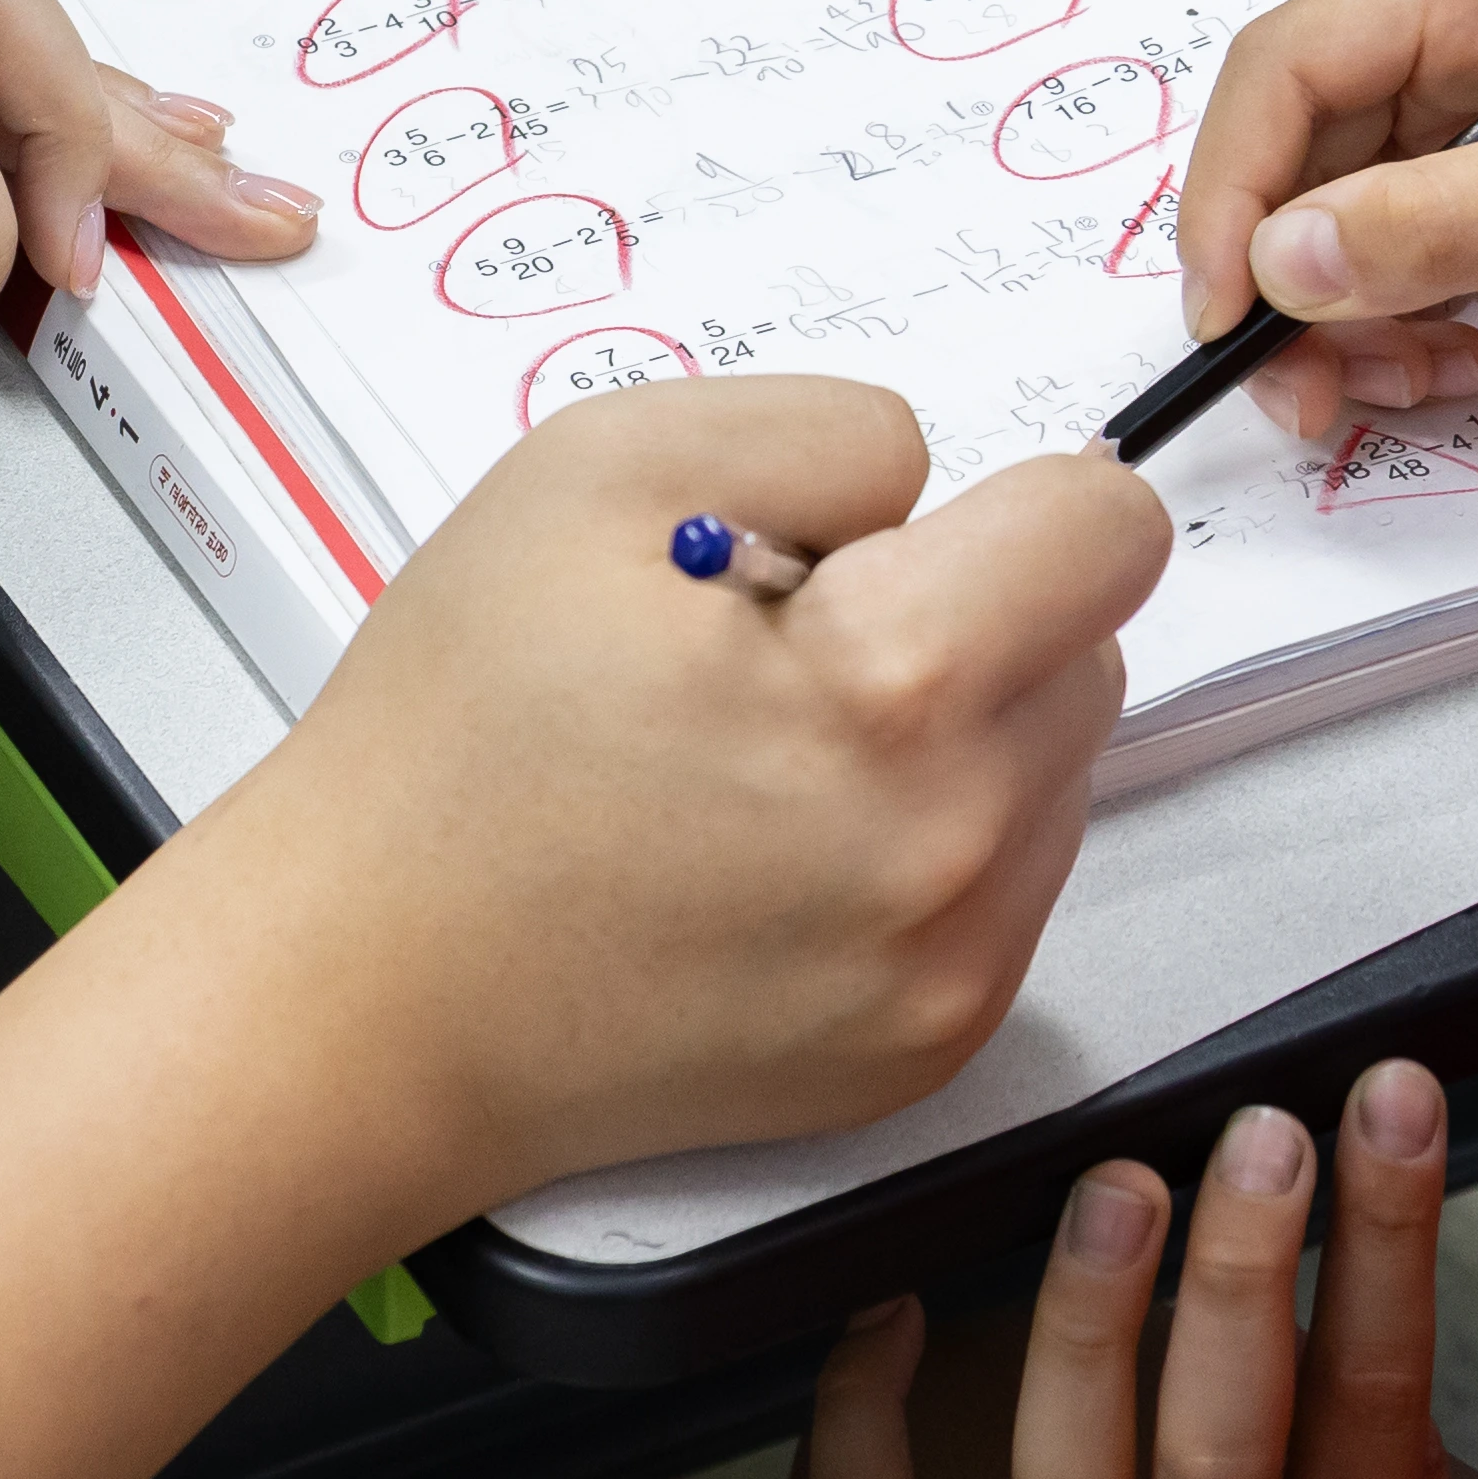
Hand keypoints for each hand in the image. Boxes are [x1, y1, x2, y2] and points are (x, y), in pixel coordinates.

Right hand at [167, 377, 1166, 1204]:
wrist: (370, 990)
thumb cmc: (455, 733)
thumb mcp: (595, 469)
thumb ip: (819, 429)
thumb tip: (932, 488)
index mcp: (892, 689)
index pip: (1107, 530)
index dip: (1001, 499)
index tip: (880, 539)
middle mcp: (957, 849)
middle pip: (1088, 649)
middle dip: (969, 615)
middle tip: (774, 649)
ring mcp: (952, 971)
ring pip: (1051, 771)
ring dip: (954, 733)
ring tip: (761, 754)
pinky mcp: (927, 1049)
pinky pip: (1002, 887)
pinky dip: (919, 843)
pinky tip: (770, 846)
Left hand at [789, 1068, 1471, 1478]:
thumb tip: (1372, 1286)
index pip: (1375, 1413)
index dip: (1389, 1250)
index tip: (1388, 1108)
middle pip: (1224, 1452)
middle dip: (1244, 1279)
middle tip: (1257, 1136)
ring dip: (1089, 1324)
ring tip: (1118, 1184)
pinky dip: (862, 1415)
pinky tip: (885, 1305)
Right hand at [1169, 0, 1477, 446]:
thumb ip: (1441, 228)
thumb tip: (1277, 270)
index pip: (1285, 65)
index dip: (1232, 197)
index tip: (1228, 328)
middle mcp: (1466, 4)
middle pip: (1304, 143)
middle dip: (1296, 280)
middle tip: (1322, 404)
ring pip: (1349, 204)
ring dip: (1353, 311)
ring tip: (1417, 386)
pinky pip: (1416, 234)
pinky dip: (1412, 309)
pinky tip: (1464, 357)